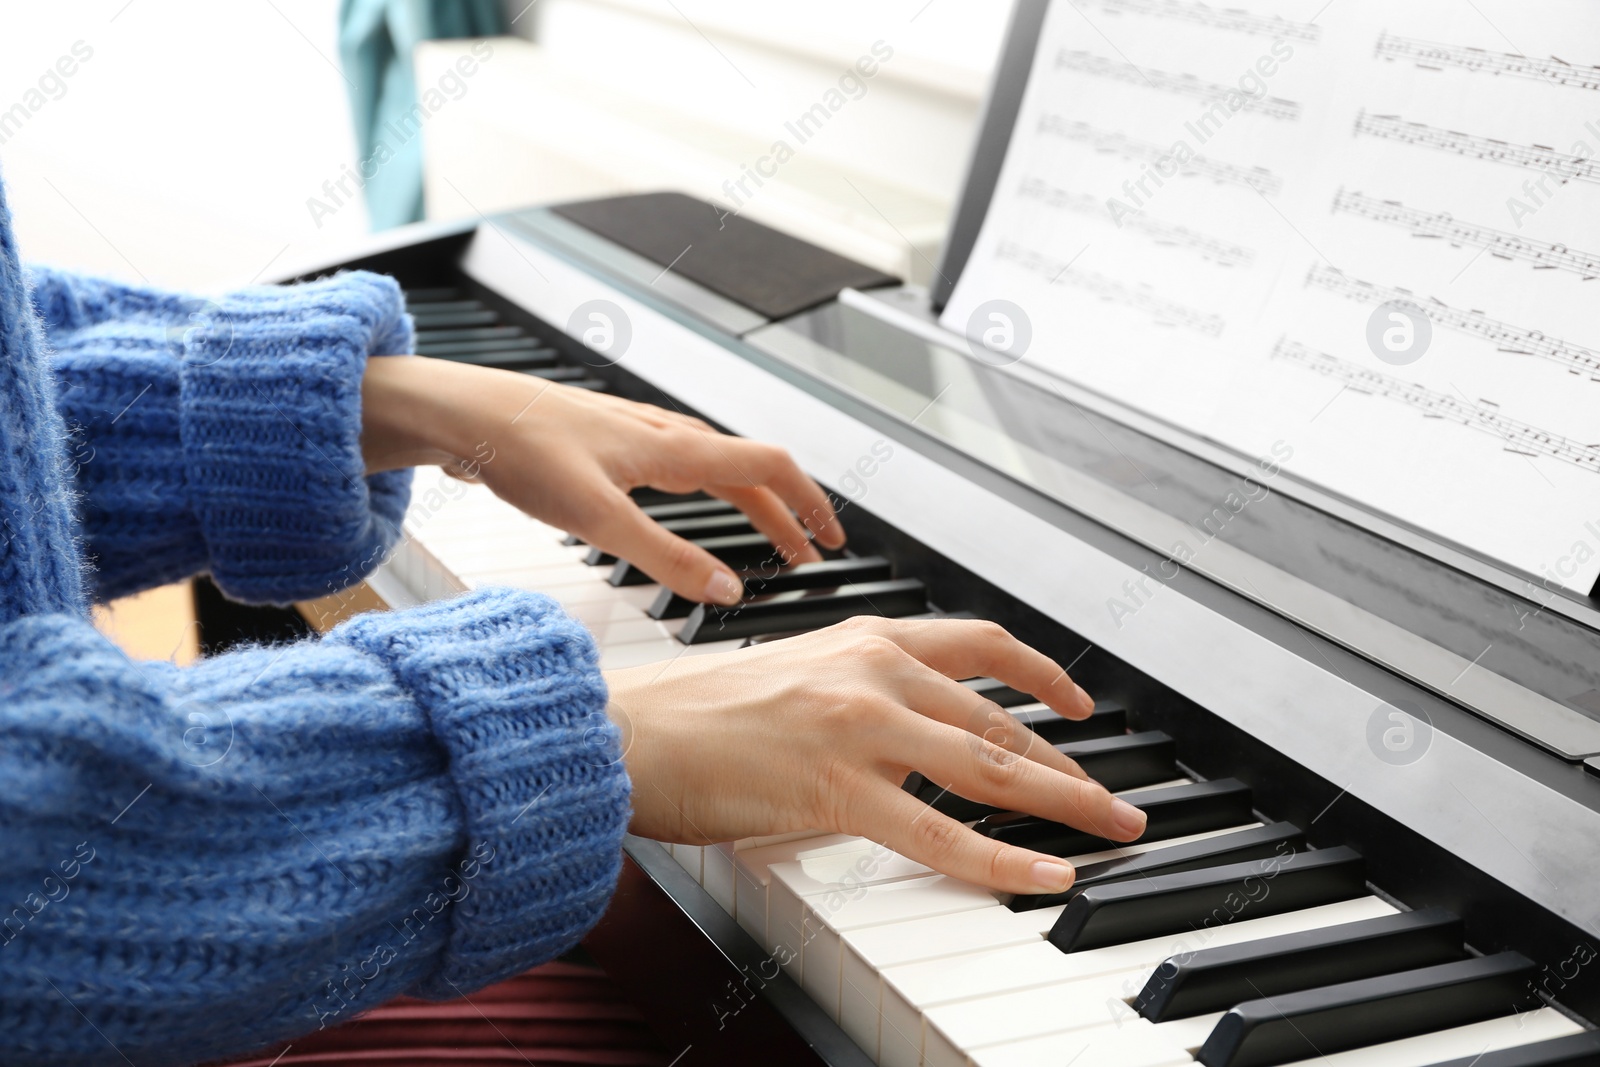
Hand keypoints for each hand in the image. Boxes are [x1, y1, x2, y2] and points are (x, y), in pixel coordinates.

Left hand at [361, 356, 844, 603]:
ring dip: (752, 502)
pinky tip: (686, 505)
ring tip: (767, 537)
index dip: (809, 504)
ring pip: (717, 465)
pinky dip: (711, 491)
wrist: (457, 412)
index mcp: (673, 448)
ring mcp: (637, 434)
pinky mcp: (609, 442)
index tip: (833, 541)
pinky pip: (683, 465)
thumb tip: (728, 591)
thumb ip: (665, 557)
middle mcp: (664, 434)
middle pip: (749, 469)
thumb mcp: (597, 517)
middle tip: (810, 554)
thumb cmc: (518, 448)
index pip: (770, 467)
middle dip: (788, 512)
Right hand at [604, 617, 1149, 894]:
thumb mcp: (791, 676)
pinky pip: (941, 833)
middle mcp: (873, 670)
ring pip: (989, 767)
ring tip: (1114, 829)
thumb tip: (903, 729)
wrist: (625, 728)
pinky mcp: (837, 786)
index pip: (979, 646)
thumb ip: (853, 691)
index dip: (1041, 676)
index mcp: (862, 639)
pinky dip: (1003, 859)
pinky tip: (1047, 874)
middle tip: (1116, 798)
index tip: (1077, 703)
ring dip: (1066, 801)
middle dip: (1069, 763)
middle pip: (999, 718)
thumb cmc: (692, 713)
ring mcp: (860, 726)